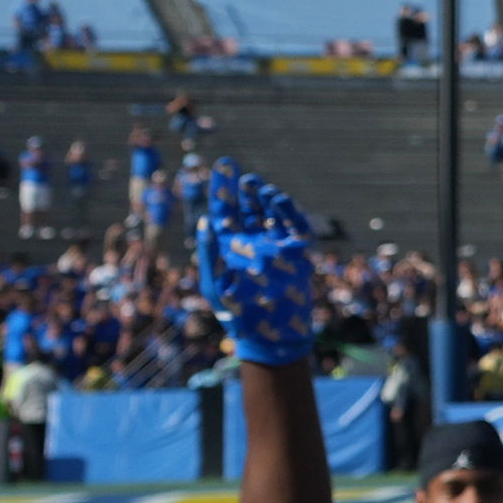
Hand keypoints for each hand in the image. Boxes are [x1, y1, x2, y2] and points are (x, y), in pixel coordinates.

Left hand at [195, 162, 320, 366]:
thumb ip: (209, 254)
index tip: (222, 165)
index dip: (222, 188)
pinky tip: (278, 200)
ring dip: (263, 198)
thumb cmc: (237, 315)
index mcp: (228, 248)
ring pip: (270, 214)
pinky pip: (295, 226)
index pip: (224, 211)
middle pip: (246, 208)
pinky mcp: (296, 254)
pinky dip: (288, 211)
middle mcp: (251, 244)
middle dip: (242, 189)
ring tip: (256, 187)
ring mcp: (275, 247)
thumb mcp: (214, 285)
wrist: (270, 336)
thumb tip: (206, 222)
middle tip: (238, 172)